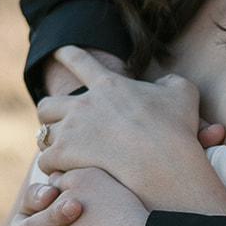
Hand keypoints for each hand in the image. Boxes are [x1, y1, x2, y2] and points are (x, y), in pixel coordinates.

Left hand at [36, 46, 225, 209]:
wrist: (163, 161)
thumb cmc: (176, 128)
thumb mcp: (184, 93)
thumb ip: (171, 82)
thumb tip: (162, 84)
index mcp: (108, 85)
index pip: (80, 62)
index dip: (67, 55)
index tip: (58, 51)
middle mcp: (83, 104)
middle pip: (47, 104)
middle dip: (50, 113)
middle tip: (58, 124)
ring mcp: (71, 130)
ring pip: (42, 133)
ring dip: (50, 143)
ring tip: (58, 153)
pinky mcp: (65, 155)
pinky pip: (45, 161)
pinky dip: (52, 168)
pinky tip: (61, 174)